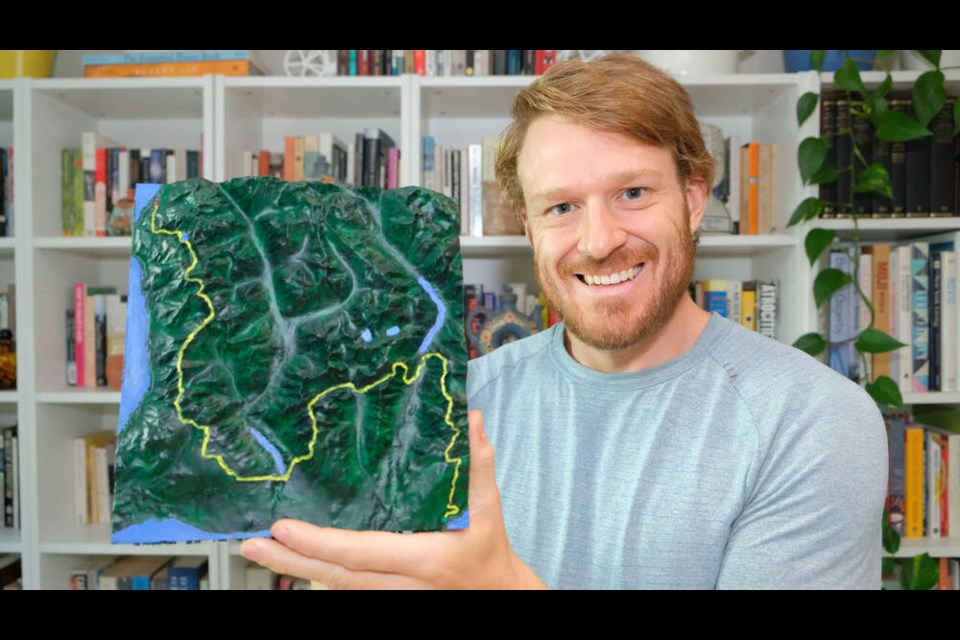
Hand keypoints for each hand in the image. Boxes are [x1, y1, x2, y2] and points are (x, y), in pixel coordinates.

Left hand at [239, 409, 546, 589]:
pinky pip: (346, 586)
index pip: (362, 552)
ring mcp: (391, 595)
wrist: (498, 595)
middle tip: (252, 543)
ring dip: (295, 567)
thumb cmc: (490, 551)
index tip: (284, 527)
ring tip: (259, 548)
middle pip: (336, 576)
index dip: (320, 543)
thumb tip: (470, 419)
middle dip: (290, 560)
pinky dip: (316, 571)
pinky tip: (292, 558)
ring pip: (336, 585)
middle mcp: (402, 584)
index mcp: (424, 557)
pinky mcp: (386, 596)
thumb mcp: (489, 508)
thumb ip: (478, 463)